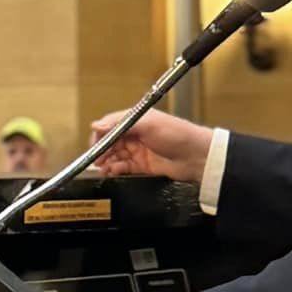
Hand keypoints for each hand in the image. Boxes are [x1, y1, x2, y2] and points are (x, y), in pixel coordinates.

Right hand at [88, 109, 211, 181]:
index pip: (111, 125)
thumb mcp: (148, 123)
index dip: (100, 134)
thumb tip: (97, 124)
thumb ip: (121, 124)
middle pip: (112, 141)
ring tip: (103, 168)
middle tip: (95, 160)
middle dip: (102, 150)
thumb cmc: (177, 134)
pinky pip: (124, 167)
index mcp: (137, 119)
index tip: (93, 145)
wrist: (197, 157)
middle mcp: (137, 134)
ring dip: (107, 161)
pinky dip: (116, 169)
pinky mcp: (144, 165)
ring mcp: (140, 150)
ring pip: (116, 155)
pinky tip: (111, 172)